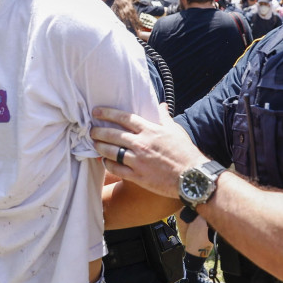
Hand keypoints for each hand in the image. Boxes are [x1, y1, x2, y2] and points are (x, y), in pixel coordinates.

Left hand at [91, 103, 207, 198]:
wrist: (192, 177)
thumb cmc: (185, 152)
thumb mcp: (175, 130)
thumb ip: (164, 117)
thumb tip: (161, 104)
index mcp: (149, 130)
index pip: (123, 118)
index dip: (107, 113)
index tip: (96, 111)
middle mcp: (141, 144)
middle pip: (112, 134)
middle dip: (98, 131)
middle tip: (91, 130)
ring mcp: (138, 161)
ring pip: (110, 151)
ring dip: (100, 147)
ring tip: (94, 144)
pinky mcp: (137, 176)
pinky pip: (116, 169)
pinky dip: (107, 164)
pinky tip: (104, 161)